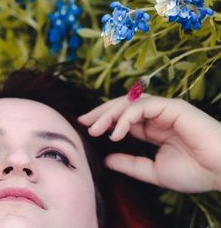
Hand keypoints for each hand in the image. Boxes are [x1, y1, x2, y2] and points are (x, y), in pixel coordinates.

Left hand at [78, 95, 220, 192]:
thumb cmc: (194, 172)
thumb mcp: (153, 172)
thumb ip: (130, 164)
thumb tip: (105, 159)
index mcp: (152, 129)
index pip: (122, 119)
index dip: (104, 121)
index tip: (85, 128)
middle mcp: (156, 116)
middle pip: (121, 107)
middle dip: (100, 113)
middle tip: (82, 122)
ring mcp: (164, 109)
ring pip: (128, 103)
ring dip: (109, 114)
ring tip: (94, 129)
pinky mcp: (172, 106)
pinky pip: (142, 106)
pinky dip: (126, 117)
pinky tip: (115, 133)